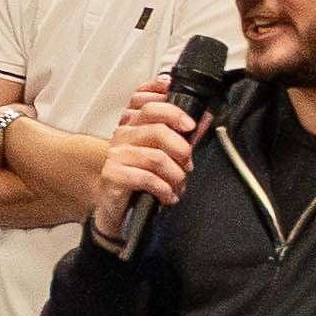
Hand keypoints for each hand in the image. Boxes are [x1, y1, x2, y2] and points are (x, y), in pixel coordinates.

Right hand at [88, 81, 197, 220]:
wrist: (116, 209)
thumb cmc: (139, 182)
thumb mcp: (160, 155)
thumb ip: (179, 137)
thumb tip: (201, 122)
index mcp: (134, 125)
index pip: (150, 105)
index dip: (173, 110)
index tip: (190, 124)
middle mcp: (123, 136)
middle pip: (157, 128)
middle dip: (181, 148)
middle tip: (187, 163)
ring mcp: (117, 155)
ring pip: (157, 157)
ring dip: (175, 175)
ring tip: (177, 185)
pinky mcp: (113, 175)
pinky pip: (147, 178)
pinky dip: (164, 190)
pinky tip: (166, 196)